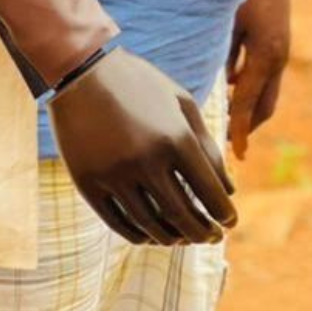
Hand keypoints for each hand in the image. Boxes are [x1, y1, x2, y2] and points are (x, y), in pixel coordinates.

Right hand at [50, 47, 236, 246]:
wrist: (81, 73)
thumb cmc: (140, 85)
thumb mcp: (181, 103)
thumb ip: (207, 145)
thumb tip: (229, 189)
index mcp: (175, 138)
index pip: (208, 191)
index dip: (223, 213)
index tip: (230, 223)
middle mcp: (146, 160)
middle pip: (182, 215)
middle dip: (202, 232)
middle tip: (212, 238)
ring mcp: (114, 174)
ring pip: (150, 224)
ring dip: (172, 238)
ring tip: (184, 238)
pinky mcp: (87, 184)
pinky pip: (118, 223)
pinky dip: (138, 235)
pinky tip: (151, 236)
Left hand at [227, 0, 292, 161]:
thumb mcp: (226, 21)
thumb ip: (221, 55)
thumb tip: (215, 85)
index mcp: (266, 56)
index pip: (247, 104)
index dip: (238, 131)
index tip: (232, 155)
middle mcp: (278, 57)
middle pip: (265, 105)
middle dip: (248, 126)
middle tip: (228, 145)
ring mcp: (280, 47)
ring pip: (266, 90)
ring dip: (249, 106)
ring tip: (227, 120)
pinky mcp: (277, 38)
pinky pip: (264, 72)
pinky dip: (249, 86)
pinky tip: (230, 84)